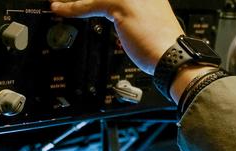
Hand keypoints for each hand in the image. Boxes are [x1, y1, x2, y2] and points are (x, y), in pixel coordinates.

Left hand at [49, 0, 183, 74]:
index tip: (83, 3)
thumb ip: (133, 20)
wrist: (175, 59)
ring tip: (60, 2)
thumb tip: (120, 21)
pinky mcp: (121, 5)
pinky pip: (90, 3)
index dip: (97, 0)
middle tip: (65, 0)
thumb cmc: (165, 50)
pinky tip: (61, 8)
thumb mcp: (150, 27)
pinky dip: (72, 7)